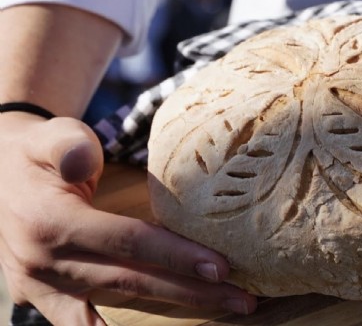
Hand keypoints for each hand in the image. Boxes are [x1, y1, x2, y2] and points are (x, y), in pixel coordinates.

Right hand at [0, 114, 256, 324]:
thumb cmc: (40, 153)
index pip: (129, 242)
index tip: (222, 267)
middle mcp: (44, 262)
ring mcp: (39, 287)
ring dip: (166, 320)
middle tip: (241, 300)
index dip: (176, 255)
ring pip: (111, 313)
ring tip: (217, 318)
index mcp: (53, 222)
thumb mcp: (54, 135)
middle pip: (132, 284)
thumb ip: (69, 145)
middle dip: (191, 295)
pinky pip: (80, 324)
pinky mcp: (38, 298)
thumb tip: (83, 162)